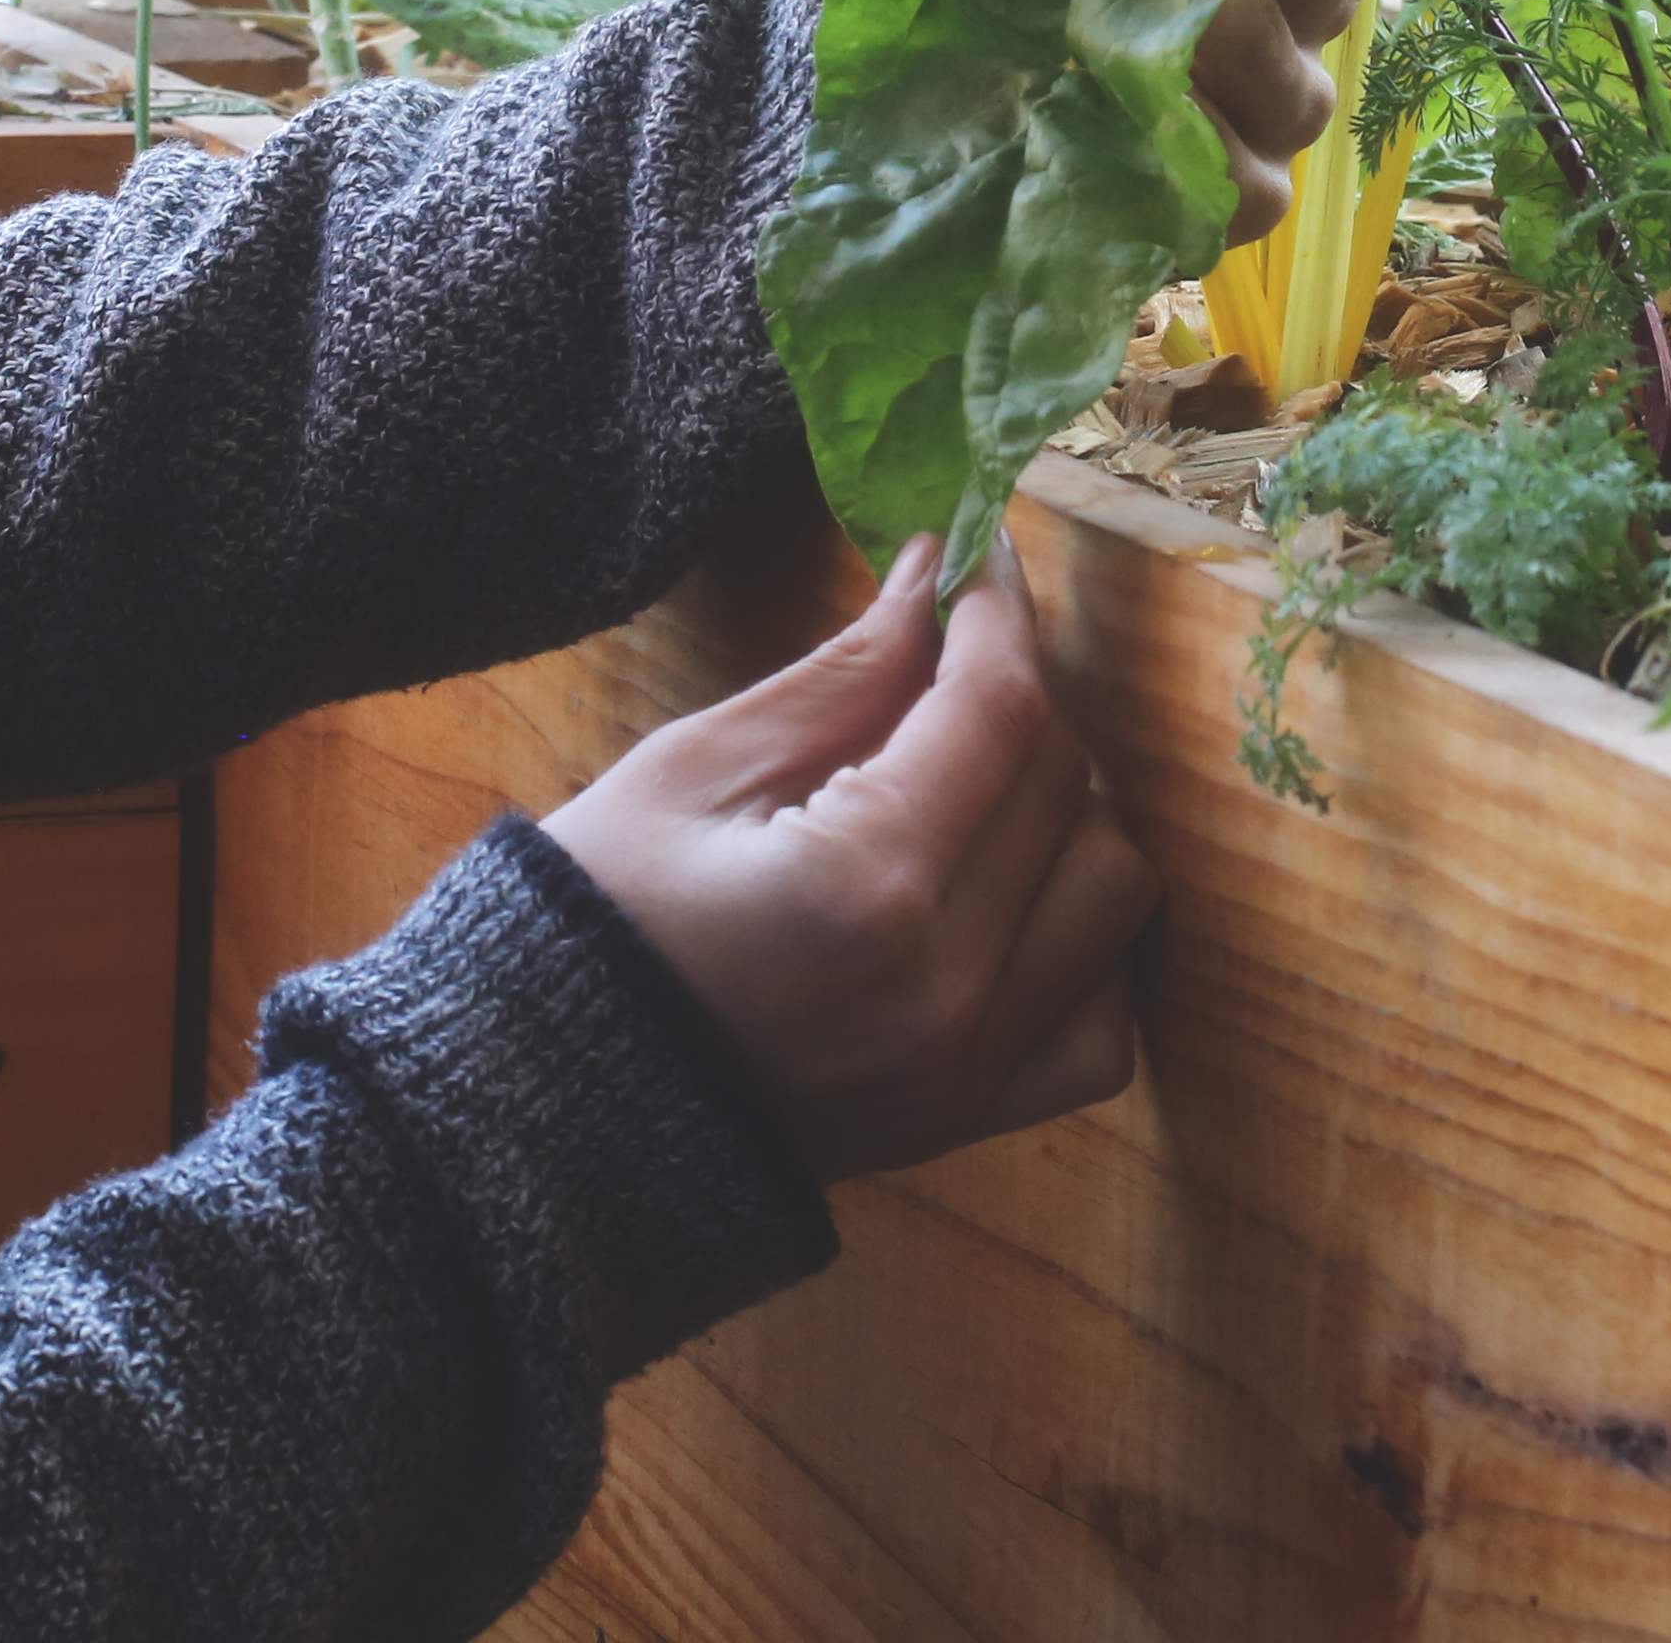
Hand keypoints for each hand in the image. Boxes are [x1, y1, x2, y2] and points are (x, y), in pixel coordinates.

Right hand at [543, 534, 1158, 1186]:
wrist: (556, 1109)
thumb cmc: (601, 917)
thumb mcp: (697, 768)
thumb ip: (842, 677)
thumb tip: (935, 577)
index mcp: (870, 888)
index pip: (999, 712)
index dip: (998, 614)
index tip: (975, 555)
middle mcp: (955, 985)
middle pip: (1067, 788)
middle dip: (1017, 696)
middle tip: (944, 657)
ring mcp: (979, 1065)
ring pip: (1114, 891)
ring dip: (1065, 811)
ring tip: (968, 780)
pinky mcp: (978, 1115)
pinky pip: (1102, 1015)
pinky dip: (1081, 939)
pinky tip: (1002, 896)